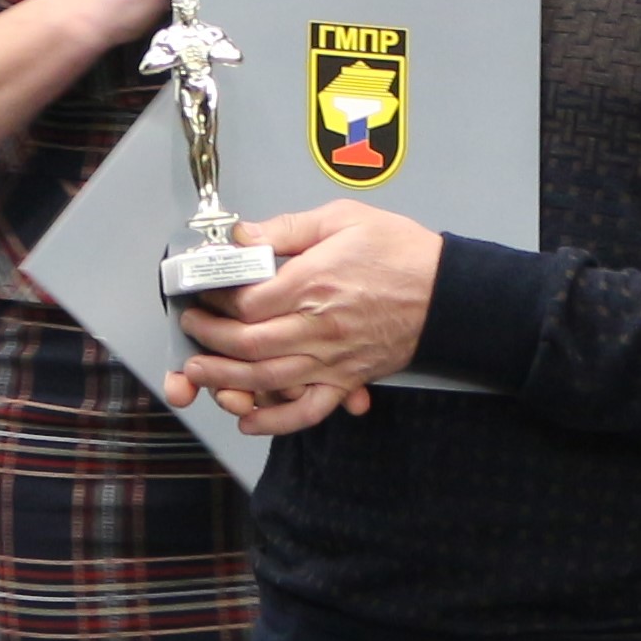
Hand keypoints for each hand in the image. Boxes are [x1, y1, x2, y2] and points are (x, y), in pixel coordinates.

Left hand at [162, 201, 441, 435]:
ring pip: (268, 380)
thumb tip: (242, 236)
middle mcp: (318, 327)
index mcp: (313, 283)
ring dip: (226, 378)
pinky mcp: (346, 380)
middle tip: (191, 328)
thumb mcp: (342, 219)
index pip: (247, 302)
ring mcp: (332, 359)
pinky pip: (307, 410)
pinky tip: (249, 419)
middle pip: (248, 344)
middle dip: (209, 339)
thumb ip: (287, 229)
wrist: (449, 291)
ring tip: (198, 370)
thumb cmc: (399, 251)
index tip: (205, 291)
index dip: (216, 300)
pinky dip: (275, 422)